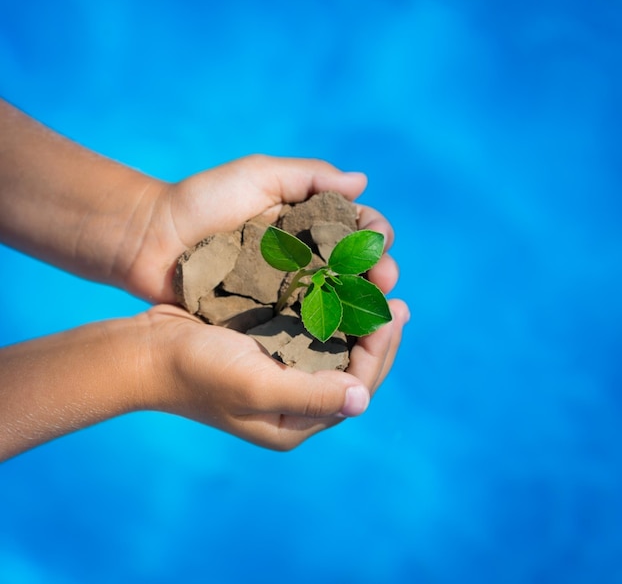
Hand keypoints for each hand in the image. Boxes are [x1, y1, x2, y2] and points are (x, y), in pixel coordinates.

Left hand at [120, 154, 398, 302]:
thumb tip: (362, 181)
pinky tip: (346, 333)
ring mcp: (289, 290)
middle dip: (378, 271)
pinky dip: (329, 328)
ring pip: (338, 298)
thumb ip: (309, 176)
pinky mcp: (270, 317)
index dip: (375, 234)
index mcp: (306, 222)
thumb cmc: (201, 201)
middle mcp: (305, 256)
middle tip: (384, 280)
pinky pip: (306, 324)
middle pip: (355, 267)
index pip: (356, 227)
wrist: (151, 240)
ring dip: (362, 303)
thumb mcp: (257, 174)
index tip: (379, 241)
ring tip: (376, 309)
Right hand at [138, 299, 408, 449]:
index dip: (380, 351)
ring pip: (337, 342)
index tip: (395, 313)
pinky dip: (331, 304)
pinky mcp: (271, 342)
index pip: (355, 387)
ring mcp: (284, 367)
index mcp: (296, 419)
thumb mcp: (254, 387)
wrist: (145, 350)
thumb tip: (364, 400)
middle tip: (396, 298)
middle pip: (353, 366)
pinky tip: (343, 282)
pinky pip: (313, 324)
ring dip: (358, 315)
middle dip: (376, 332)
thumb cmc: (194, 372)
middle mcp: (296, 396)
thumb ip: (310, 395)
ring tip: (379, 286)